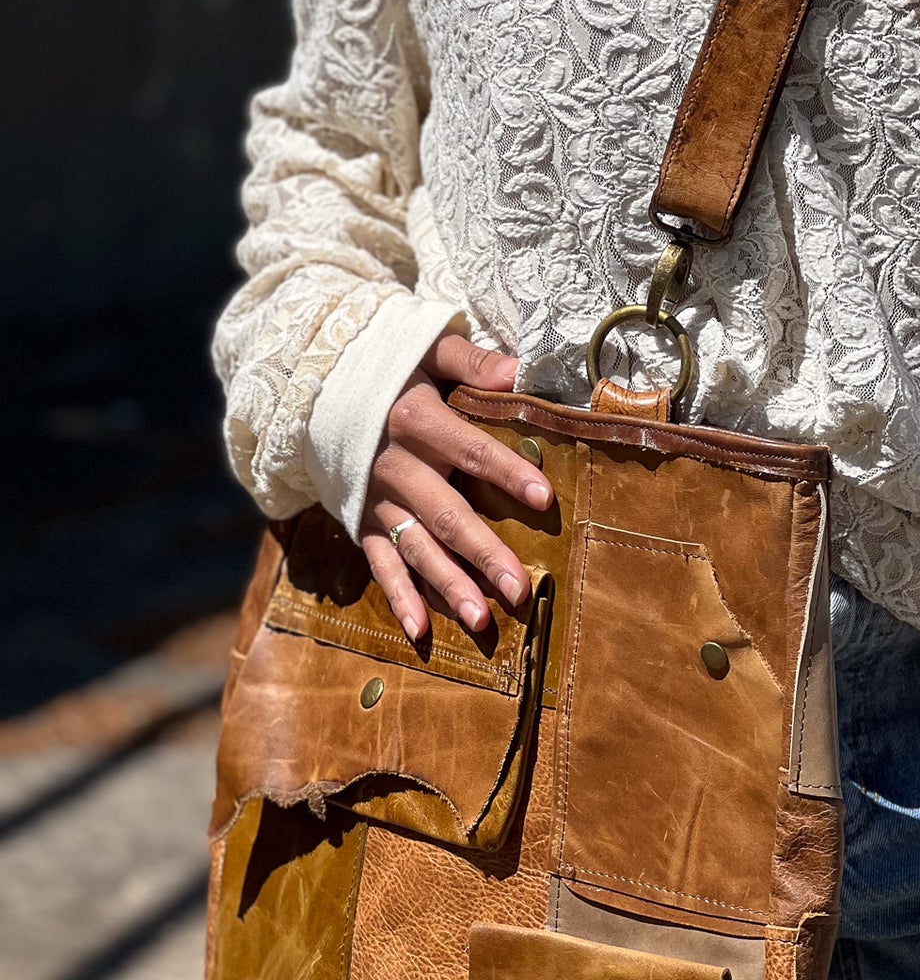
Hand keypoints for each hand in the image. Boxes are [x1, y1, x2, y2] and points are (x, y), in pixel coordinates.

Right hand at [359, 334, 551, 642]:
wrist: (315, 385)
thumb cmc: (389, 366)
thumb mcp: (426, 349)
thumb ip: (471, 361)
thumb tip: (517, 373)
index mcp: (415, 419)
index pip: (470, 449)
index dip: (507, 473)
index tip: (545, 498)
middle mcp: (394, 466)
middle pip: (445, 514)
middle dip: (483, 553)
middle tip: (519, 588)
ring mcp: (376, 499)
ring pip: (416, 547)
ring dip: (447, 585)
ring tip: (481, 620)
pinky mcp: (362, 520)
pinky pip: (380, 563)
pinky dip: (398, 596)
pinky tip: (420, 630)